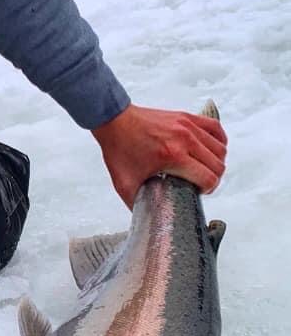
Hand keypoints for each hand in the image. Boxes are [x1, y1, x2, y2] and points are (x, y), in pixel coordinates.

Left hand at [92, 104, 227, 207]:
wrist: (115, 122)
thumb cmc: (119, 150)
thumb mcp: (125, 184)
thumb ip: (137, 204)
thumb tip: (146, 218)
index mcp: (173, 156)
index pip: (208, 178)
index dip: (208, 190)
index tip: (198, 192)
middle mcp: (185, 139)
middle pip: (218, 165)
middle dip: (213, 179)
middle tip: (201, 184)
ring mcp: (188, 126)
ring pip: (220, 148)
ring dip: (216, 162)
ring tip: (204, 169)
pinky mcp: (187, 117)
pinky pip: (215, 128)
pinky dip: (219, 141)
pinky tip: (211, 151)